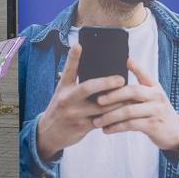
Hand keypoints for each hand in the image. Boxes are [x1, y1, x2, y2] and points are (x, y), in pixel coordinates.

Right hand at [34, 37, 134, 161]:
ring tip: (130, 95)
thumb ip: (74, 78)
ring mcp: (74, 114)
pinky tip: (124, 111)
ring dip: (116, 101)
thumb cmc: (61, 107)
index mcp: (63, 87)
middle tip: (121, 79)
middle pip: (87, 88)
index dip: (73, 57)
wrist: (48, 133)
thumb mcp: (62, 91)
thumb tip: (88, 59)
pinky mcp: (82, 127)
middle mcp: (67, 99)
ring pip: (100, 106)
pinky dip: (113, 115)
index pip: (68, 70)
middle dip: (106, 83)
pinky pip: (102, 120)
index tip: (78, 45)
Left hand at [90, 60, 178, 156]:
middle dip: (113, 95)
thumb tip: (126, 61)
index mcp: (155, 87)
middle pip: (133, 92)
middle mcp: (157, 96)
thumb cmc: (157, 111)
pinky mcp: (153, 125)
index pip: (144, 74)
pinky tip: (106, 130)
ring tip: (97, 121)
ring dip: (110, 116)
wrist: (175, 132)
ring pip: (129, 111)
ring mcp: (156, 111)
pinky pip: (131, 125)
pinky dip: (116, 127)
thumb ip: (140, 83)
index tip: (123, 60)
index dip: (135, 67)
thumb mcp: (153, 95)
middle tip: (98, 100)